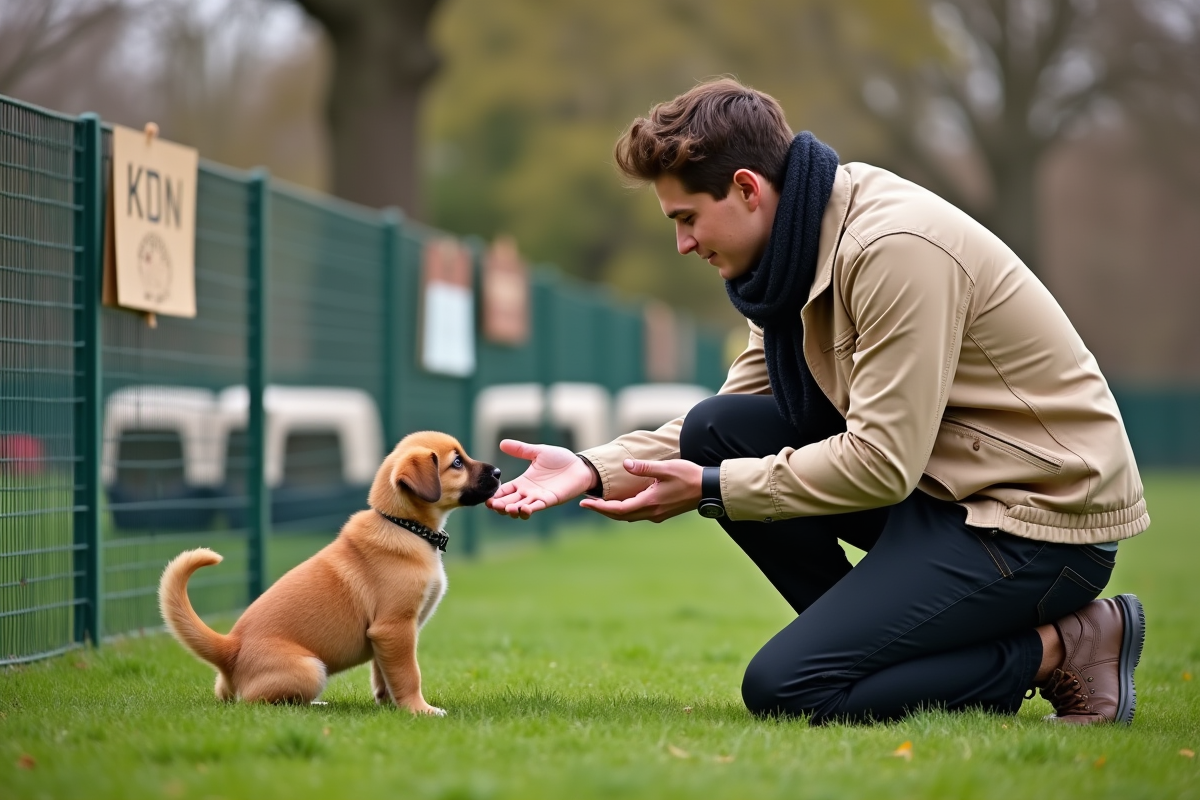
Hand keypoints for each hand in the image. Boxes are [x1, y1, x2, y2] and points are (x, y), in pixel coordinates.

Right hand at [487, 439, 596, 518]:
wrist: (579, 465)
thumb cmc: (560, 459)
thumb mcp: (538, 452)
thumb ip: (521, 450)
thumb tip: (502, 443)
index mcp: (523, 482)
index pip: (505, 490)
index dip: (496, 495)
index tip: (486, 499)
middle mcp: (528, 492)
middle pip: (509, 501)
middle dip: (500, 505)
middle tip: (492, 505)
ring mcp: (538, 497)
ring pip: (521, 507)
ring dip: (513, 509)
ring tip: (507, 508)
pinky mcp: (550, 500)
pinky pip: (538, 506)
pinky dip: (530, 509)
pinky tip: (523, 508)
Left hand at [579, 458, 702, 522]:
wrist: (709, 488)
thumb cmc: (688, 475)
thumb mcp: (665, 468)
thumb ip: (644, 467)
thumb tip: (625, 464)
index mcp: (649, 502)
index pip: (617, 509)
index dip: (599, 507)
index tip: (584, 502)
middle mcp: (651, 512)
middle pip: (620, 516)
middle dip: (602, 510)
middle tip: (586, 502)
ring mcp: (657, 514)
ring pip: (628, 516)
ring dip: (612, 511)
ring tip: (598, 503)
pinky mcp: (662, 512)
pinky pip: (637, 514)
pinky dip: (624, 510)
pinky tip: (620, 503)